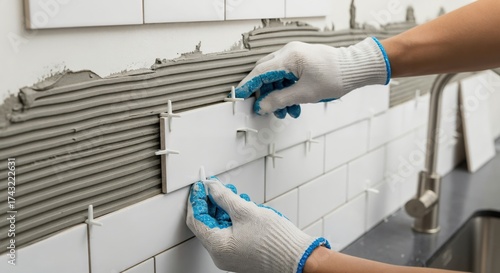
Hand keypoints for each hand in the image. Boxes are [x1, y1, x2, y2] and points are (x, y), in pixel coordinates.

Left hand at [186, 179, 329, 272]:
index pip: (196, 219)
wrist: (298, 257)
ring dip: (224, 208)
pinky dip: (234, 218)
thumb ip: (224, 197)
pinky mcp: (241, 253)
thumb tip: (212, 188)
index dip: (197, 200)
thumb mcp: (246, 211)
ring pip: (220, 227)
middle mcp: (222, 254)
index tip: (201, 186)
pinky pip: (231, 233)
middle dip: (212, 202)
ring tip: (234, 194)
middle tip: (216, 187)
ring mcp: (232, 255)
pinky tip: (243, 207)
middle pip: (207, 223)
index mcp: (218, 246)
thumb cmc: (276, 241)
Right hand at [234, 37, 389, 118]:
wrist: (355, 69)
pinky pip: (287, 77)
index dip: (248, 85)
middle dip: (266, 94)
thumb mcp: (305, 93)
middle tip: (266, 110)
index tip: (238, 96)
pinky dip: (287, 92)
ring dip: (278, 96)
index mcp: (289, 57)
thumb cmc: (335, 77)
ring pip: (276, 78)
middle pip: (266, 74)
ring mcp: (295, 56)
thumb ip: (280, 100)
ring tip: (286, 113)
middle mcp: (289, 53)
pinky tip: (294, 106)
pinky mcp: (301, 62)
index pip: (260, 72)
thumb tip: (262, 106)